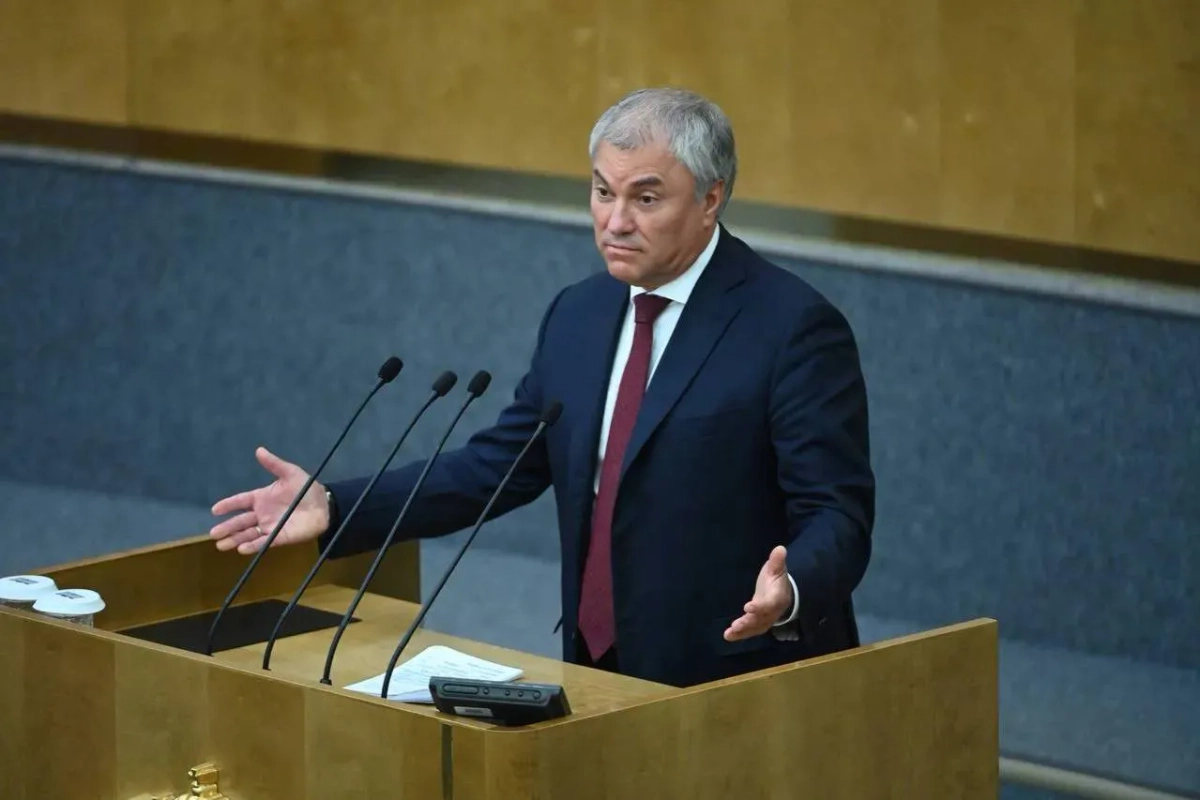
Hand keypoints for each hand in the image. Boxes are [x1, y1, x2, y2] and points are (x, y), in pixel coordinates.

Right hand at [209, 447, 329, 554]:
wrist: (324, 505)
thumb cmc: (306, 489)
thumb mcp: (290, 473)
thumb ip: (274, 464)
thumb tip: (259, 450)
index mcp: (261, 498)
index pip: (240, 501)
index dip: (228, 505)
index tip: (215, 510)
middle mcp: (262, 514)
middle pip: (240, 521)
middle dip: (227, 527)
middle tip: (213, 533)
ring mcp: (269, 526)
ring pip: (248, 534)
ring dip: (235, 539)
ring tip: (222, 545)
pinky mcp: (279, 537)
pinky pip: (264, 542)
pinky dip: (253, 545)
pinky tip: (242, 548)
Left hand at [724, 545, 793, 640]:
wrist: (783, 593)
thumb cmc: (777, 579)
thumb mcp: (777, 568)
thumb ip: (777, 561)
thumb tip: (780, 549)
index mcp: (778, 597)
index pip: (770, 603)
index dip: (760, 606)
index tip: (748, 607)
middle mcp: (773, 611)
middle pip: (761, 619)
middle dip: (748, 622)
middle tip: (736, 625)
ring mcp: (766, 619)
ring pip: (755, 627)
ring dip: (743, 631)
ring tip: (729, 633)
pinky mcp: (759, 623)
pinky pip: (750, 631)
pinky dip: (740, 635)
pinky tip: (728, 636)